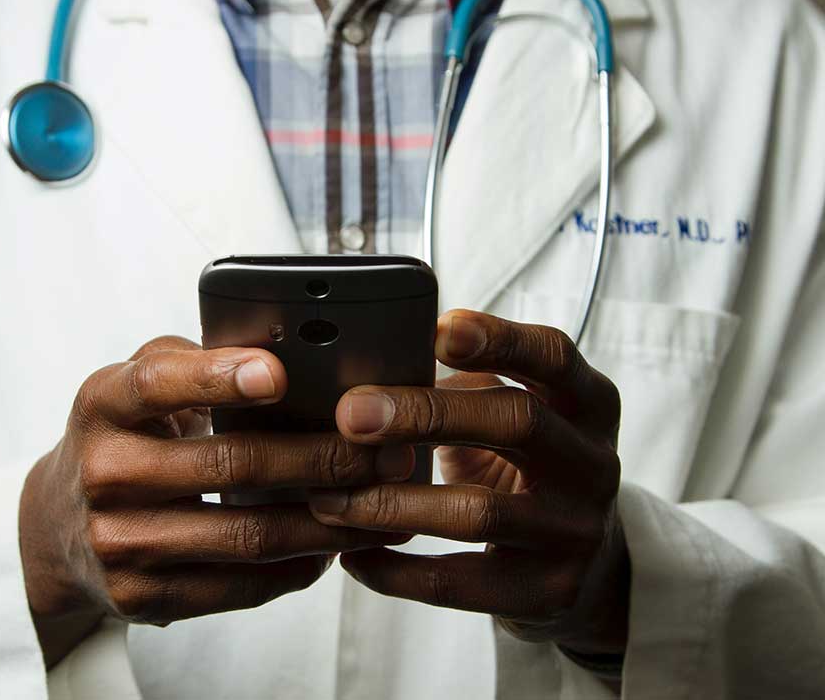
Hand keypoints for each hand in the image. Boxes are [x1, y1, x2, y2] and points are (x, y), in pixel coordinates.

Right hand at [19, 337, 411, 666]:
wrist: (56, 526)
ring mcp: (121, 543)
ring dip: (328, 521)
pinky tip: (335, 545)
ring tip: (382, 503)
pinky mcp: (142, 597)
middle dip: (321, 458)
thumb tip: (287, 353)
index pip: (158, 384)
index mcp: (103, 405)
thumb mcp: (134, 385)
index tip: (279, 373)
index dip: (218, 377)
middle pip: (229, 466)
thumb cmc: (121, 438)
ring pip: (247, 536)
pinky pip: (239, 586)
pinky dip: (298, 566)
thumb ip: (194, 362)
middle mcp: (105, 474)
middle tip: (385, 451)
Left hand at [307, 311, 628, 655]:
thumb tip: (371, 366)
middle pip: (518, 421)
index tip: (437, 330)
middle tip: (351, 414)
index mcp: (587, 403)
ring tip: (329, 497)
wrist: (588, 567)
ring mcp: (576, 531)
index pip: (553, 356)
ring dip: (391, 502)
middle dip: (426, 413)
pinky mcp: (549, 592)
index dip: (499, 338)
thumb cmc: (527, 468)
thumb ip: (466, 386)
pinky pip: (459, 583)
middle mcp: (594, 463)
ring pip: (479, 511)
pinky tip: (353, 555)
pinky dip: (396, 571)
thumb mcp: (517, 416)